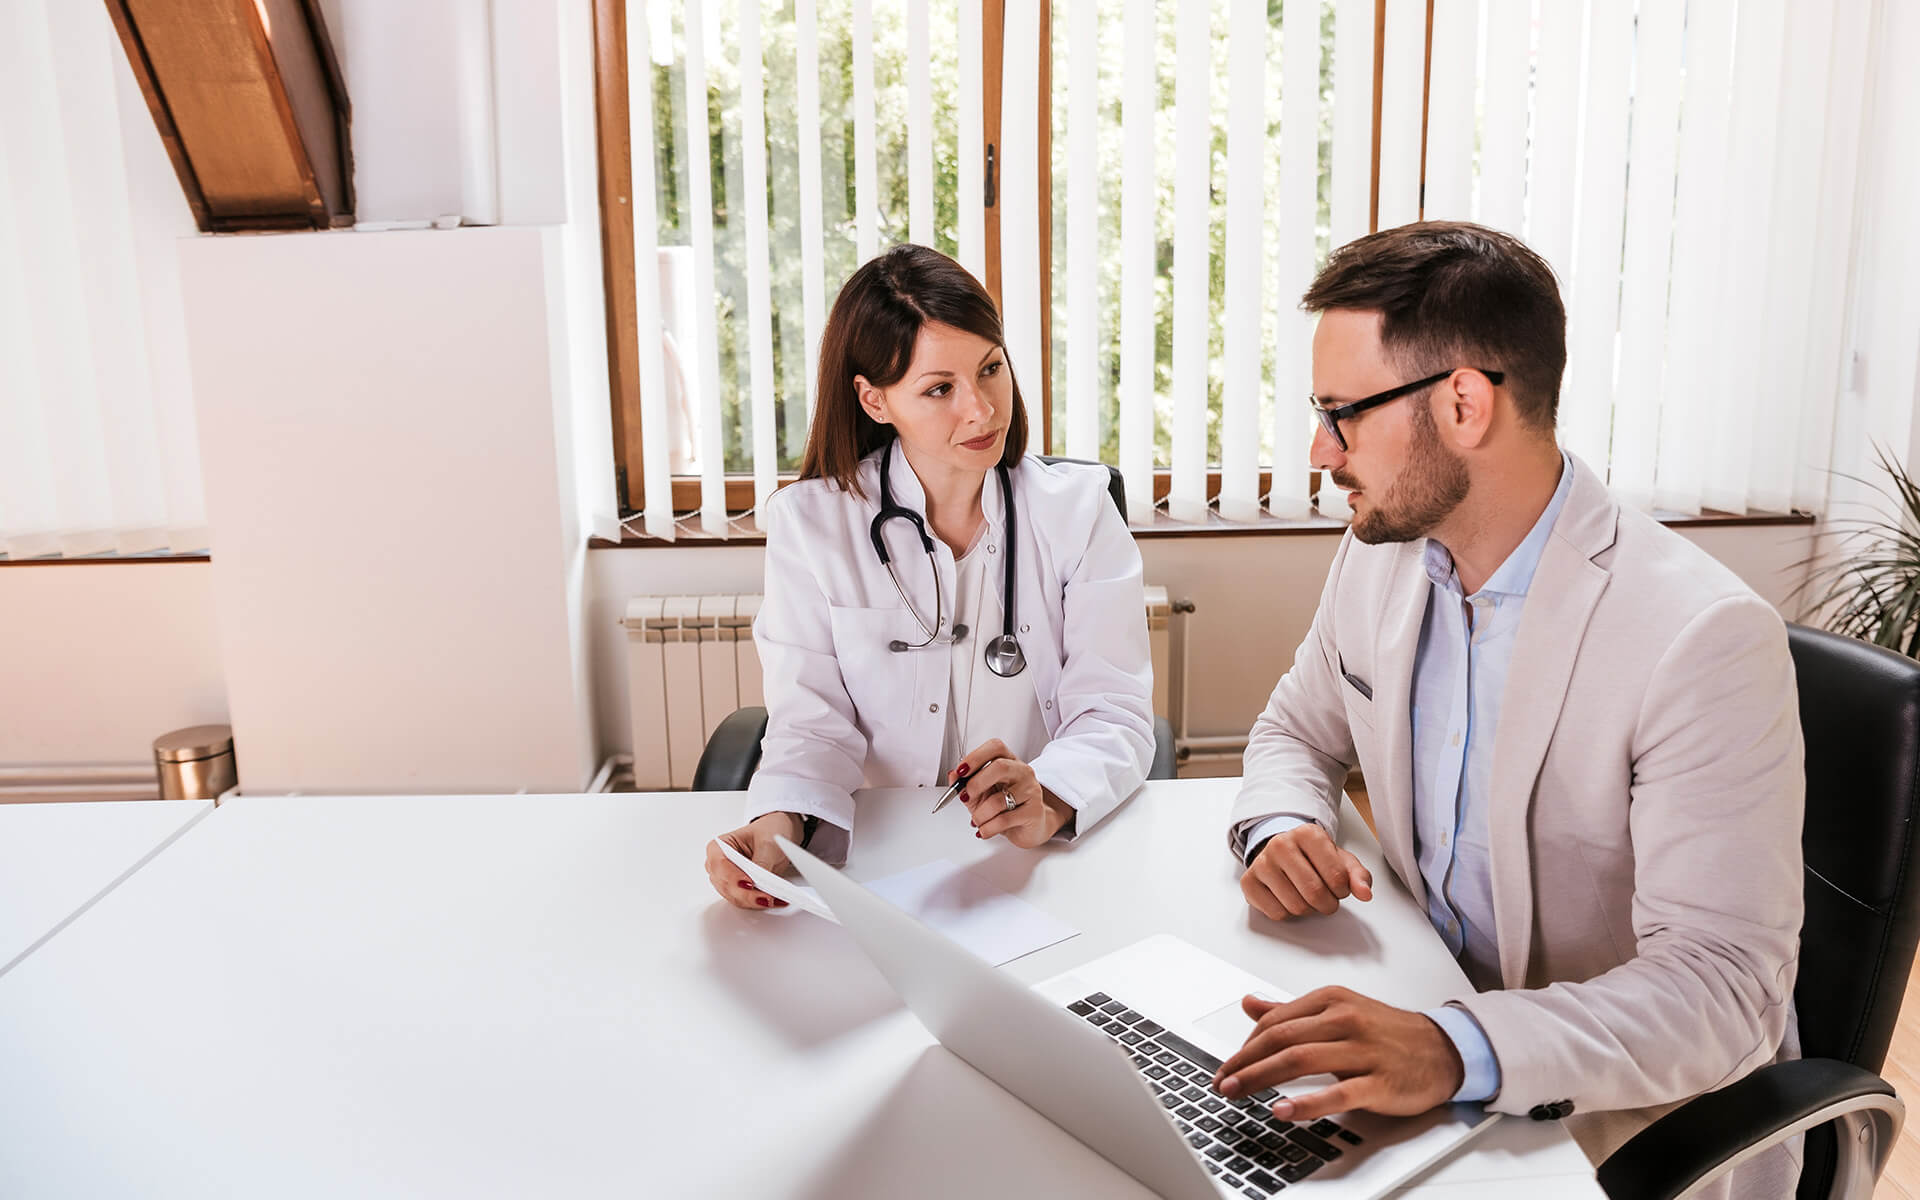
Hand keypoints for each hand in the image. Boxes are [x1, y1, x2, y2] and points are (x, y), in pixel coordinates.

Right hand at [704, 812, 800, 909]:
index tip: (750, 883)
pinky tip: (773, 900)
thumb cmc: (768, 831)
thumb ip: (761, 864)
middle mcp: (718, 866)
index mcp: (718, 847)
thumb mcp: (767, 844)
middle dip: (747, 894)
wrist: (779, 834)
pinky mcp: (739, 890)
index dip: (733, 877)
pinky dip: (759, 903)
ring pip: (735, 897)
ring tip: (773, 899)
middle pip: (726, 886)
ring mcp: (727, 880)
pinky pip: (745, 901)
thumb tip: (760, 882)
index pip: (719, 866)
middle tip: (766, 897)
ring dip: (754, 901)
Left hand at [947, 738, 1070, 847]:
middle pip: (999, 767)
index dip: (975, 757)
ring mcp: (1031, 791)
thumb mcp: (981, 794)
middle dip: (976, 784)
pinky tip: (984, 830)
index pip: (995, 747)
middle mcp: (1022, 772)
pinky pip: (1005, 819)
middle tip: (966, 797)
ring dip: (980, 814)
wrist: (1029, 827)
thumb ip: (966, 784)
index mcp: (1009, 761)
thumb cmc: (1005, 807)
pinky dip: (988, 828)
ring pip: (999, 800)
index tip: (961, 771)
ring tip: (977, 820)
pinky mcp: (1034, 812)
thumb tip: (952, 775)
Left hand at [1213, 988, 1463, 1120]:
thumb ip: (1292, 1011)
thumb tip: (1250, 1003)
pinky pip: (1337, 1092)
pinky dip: (1306, 1102)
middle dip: (1244, 1061)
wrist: (1444, 1049)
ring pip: (1300, 1059)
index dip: (1245, 1045)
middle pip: (1281, 1038)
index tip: (1229, 1065)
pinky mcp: (1379, 1081)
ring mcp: (1363, 1050)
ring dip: (1262, 1077)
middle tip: (1222, 1081)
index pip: (1275, 1020)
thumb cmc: (1388, 1032)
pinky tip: (1282, 1109)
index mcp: (1332, 1000)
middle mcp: (1345, 1019)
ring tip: (1238, 1092)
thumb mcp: (1339, 1010)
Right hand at [1241, 822, 1372, 917]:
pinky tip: (1287, 897)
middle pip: (1314, 893)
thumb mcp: (1341, 861)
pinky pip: (1276, 913)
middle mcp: (1281, 844)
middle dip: (1327, 904)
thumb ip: (1358, 876)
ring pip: (1296, 906)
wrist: (1282, 852)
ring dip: (1308, 909)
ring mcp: (1262, 863)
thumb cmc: (1313, 858)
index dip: (1342, 890)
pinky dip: (1287, 913)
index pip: (1336, 877)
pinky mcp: (1249, 882)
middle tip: (1326, 897)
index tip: (1338, 886)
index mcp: (1308, 834)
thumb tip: (1365, 893)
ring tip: (1306, 895)